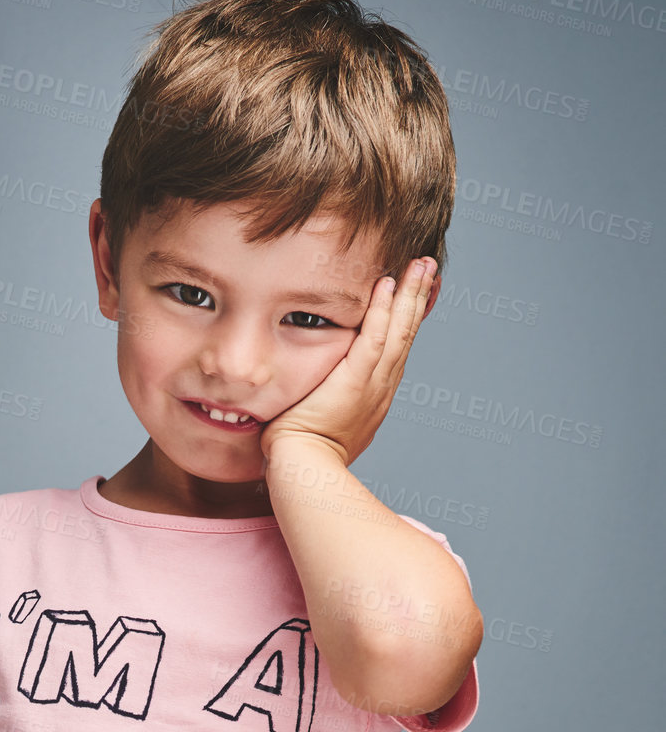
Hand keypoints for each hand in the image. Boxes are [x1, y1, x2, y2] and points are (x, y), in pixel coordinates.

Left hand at [259, 257, 437, 471]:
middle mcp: (382, 387)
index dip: (408, 317)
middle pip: (407, 334)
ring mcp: (372, 384)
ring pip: (399, 331)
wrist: (304, 468)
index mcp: (376, 394)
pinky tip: (388, 284)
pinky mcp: (356, 382)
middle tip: (428, 265)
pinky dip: (383, 311)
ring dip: (410, 294)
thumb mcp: (324, 418)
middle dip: (418, 297)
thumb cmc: (304, 450)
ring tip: (421, 264)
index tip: (417, 290)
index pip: (397, 347)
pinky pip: (374, 340)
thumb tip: (317, 387)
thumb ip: (327, 396)